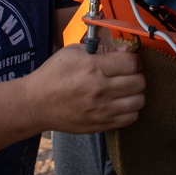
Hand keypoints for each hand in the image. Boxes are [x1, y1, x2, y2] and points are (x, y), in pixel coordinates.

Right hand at [22, 44, 144, 132]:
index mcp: (93, 68)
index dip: (135, 60)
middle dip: (137, 75)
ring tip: (126, 90)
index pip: (132, 63)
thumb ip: (101, 50)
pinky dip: (130, 110)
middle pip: (139, 82)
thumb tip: (125, 51)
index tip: (130, 61)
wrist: (35, 104)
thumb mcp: (73, 53)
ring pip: (139, 101)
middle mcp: (100, 90)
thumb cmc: (53, 76)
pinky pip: (130, 118)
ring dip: (136, 93)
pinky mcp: (100, 124)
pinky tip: (121, 103)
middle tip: (129, 75)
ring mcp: (101, 110)